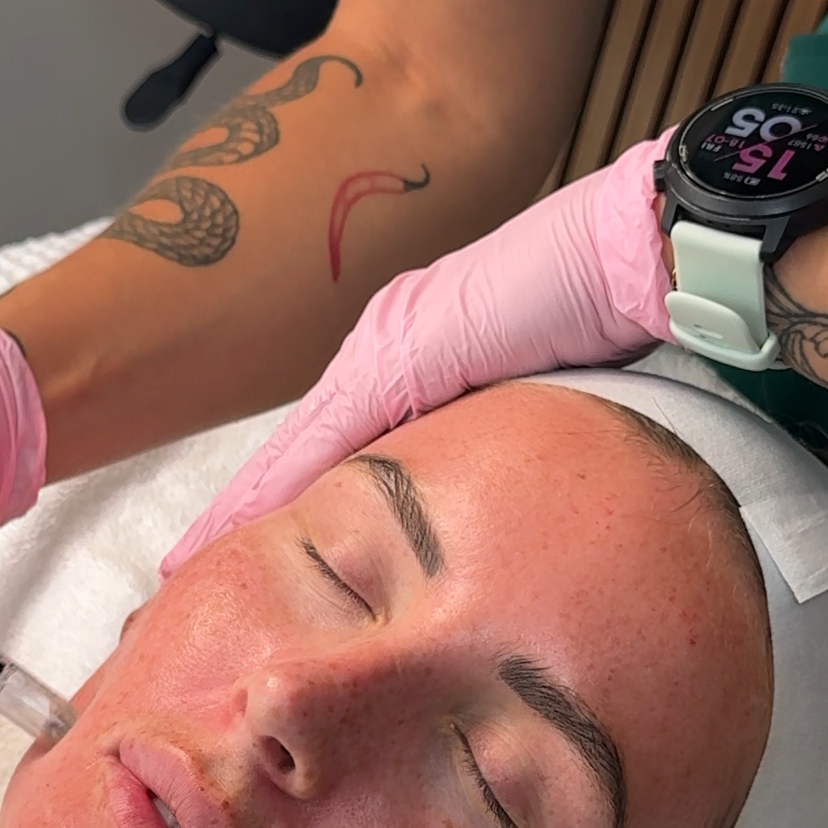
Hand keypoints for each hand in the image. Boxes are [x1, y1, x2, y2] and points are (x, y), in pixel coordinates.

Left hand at [163, 133, 672, 567]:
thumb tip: (478, 534)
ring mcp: (390, 344)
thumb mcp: (545, 402)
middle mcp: (392, 349)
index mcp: (422, 363)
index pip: (336, 451)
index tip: (232, 564)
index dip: (283, 507)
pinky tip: (240, 530)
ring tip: (185, 572)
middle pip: (301, 453)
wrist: (646, 245)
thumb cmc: (619, 320)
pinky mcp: (402, 348)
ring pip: (298, 450)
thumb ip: (493, 446)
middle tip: (182, 582)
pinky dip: (281, 484)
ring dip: (244, 514)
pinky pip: (330, 433)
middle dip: (245, 518)